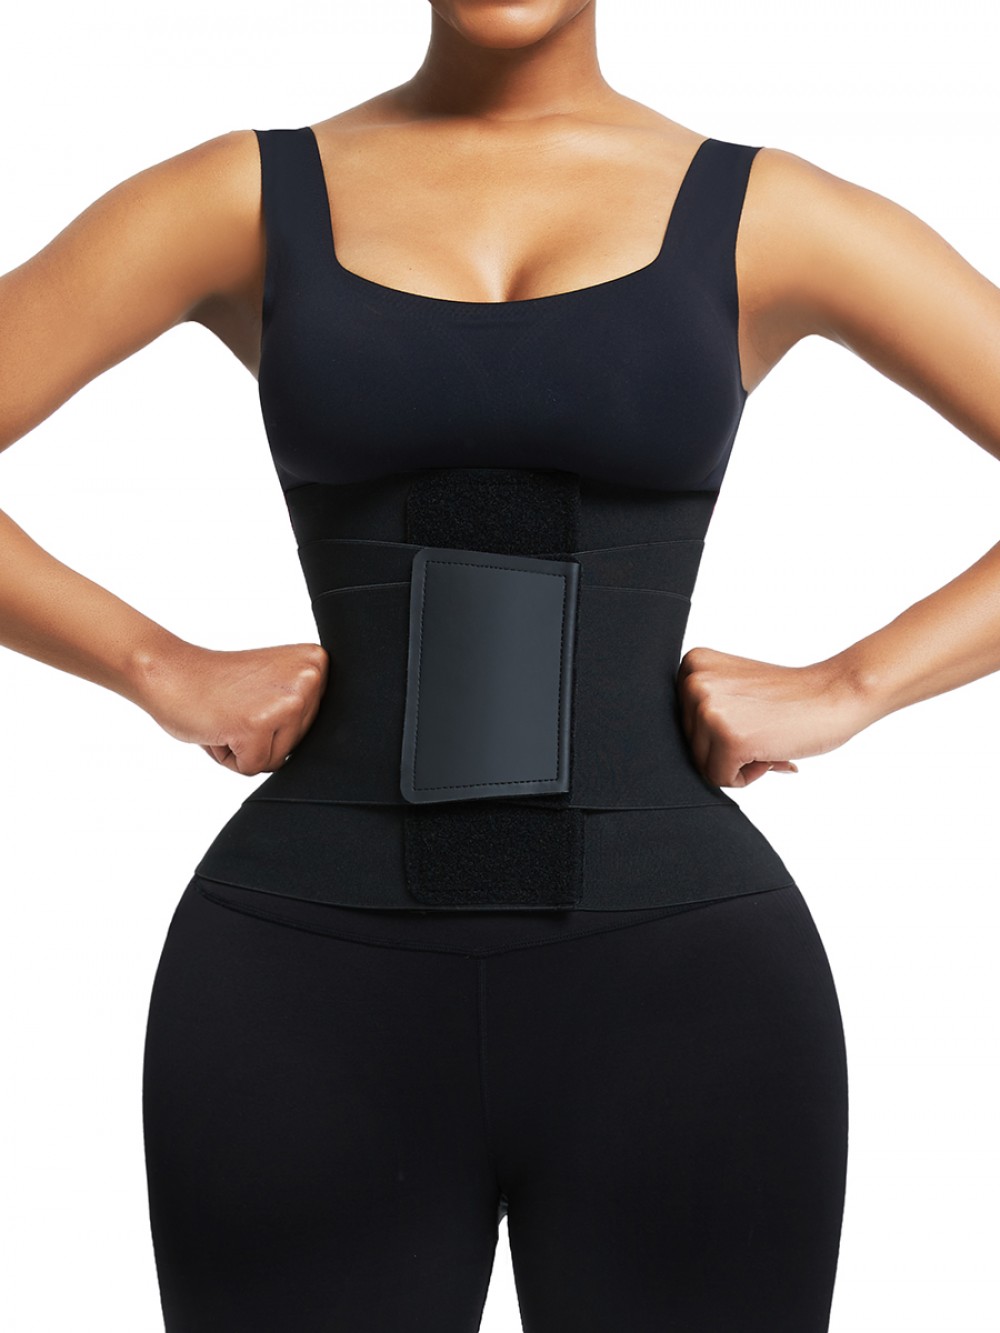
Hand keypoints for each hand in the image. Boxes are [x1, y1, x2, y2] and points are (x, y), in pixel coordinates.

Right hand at [138, 641, 329, 775]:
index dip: (279, 722)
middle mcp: (310, 678)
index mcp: (318, 663)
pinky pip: (252, 768)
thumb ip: (304, 707)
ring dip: (247, 747)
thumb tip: (332, 757)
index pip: (315, 725)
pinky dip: (230, 757)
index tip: (254, 697)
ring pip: (278, 759)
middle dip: (264, 737)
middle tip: (236, 707)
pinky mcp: (258, 725)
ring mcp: (286, 702)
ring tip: (228, 716)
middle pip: (299, 744)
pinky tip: (218, 725)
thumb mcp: (277, 683)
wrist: (168, 671)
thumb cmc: (219, 685)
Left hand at [676, 645, 875, 787]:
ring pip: (703, 766)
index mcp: (691, 665)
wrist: (836, 694)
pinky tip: (772, 750)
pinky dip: (749, 777)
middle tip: (764, 728)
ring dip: (738, 763)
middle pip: (689, 747)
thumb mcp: (732, 687)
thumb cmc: (791, 698)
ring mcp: (708, 709)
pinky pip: (722, 780)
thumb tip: (665, 754)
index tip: (750, 715)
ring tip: (768, 736)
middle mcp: (693, 682)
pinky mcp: (728, 738)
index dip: (719, 732)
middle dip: (728, 749)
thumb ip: (702, 707)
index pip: (683, 725)